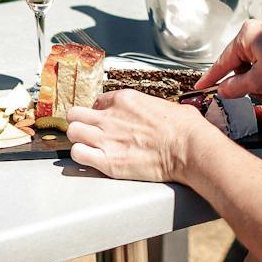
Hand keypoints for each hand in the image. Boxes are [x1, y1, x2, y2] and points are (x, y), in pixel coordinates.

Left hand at [66, 90, 206, 182]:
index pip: (97, 102)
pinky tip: (90, 159)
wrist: (189, 148)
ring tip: (88, 146)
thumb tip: (153, 114)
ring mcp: (107, 138)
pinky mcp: (108, 161)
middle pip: (75, 114)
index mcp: (124, 100)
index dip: (99, 113)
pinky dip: (81, 156)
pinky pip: (78, 154)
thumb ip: (148, 108)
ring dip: (78, 139)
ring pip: (72, 132)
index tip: (105, 122)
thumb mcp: (164, 105)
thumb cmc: (184, 128)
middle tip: (87, 132)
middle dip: (79, 123)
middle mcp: (110, 116)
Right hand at [195, 20, 261, 97]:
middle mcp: (259, 30)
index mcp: (248, 33)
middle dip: (240, 80)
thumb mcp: (260, 82)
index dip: (211, 77)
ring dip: (255, 80)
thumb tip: (223, 90)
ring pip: (253, 62)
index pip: (222, 59)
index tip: (200, 86)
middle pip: (238, 60)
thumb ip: (236, 87)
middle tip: (243, 96)